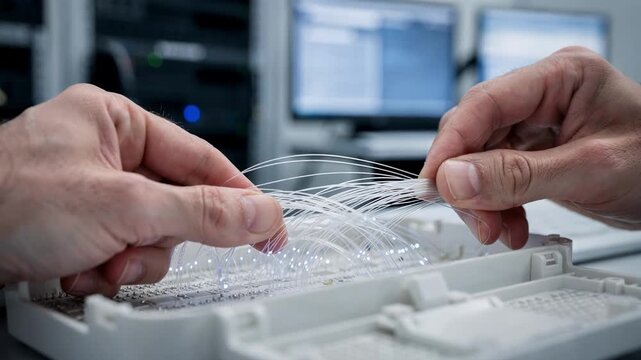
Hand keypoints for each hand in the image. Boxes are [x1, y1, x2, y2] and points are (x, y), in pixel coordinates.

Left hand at [0, 84, 284, 295]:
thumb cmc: (5, 200)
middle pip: (176, 204)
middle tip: (138, 248)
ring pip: (151, 236)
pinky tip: (78, 268)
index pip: (201, 159)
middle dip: (158, 239)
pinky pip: (123, 252)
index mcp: (116, 123)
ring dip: (131, 260)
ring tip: (98, 261)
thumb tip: (258, 215)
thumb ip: (200, 212)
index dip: (239, 196)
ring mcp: (92, 194)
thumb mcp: (121, 205)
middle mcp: (106, 155)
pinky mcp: (79, 227)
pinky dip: (108, 271)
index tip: (269, 226)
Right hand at [420, 47, 640, 248]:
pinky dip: (497, 205)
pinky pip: (498, 176)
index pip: (485, 103)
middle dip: (470, 181)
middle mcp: (543, 96)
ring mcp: (538, 124)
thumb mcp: (588, 171)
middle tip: (476, 218)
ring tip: (498, 228)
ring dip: (482, 199)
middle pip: (476, 133)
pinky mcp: (535, 152)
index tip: (434, 182)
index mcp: (561, 77)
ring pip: (481, 159)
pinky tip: (509, 223)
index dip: (452, 145)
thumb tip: (455, 178)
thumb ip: (517, 176)